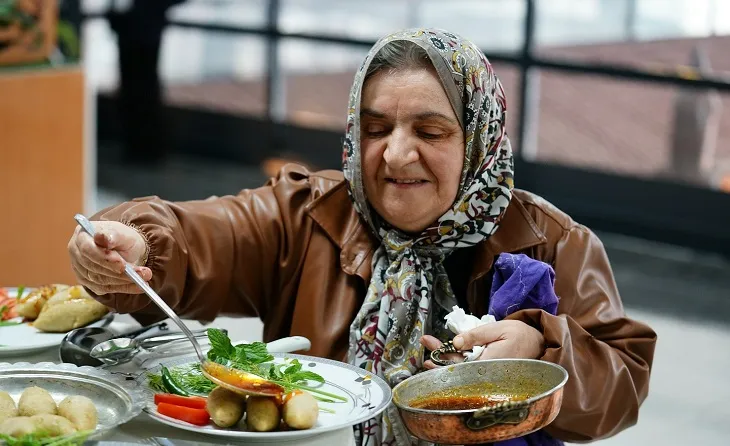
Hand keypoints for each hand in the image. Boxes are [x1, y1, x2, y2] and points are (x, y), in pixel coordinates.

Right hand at [67, 220, 151, 294]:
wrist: (125, 247)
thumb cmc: (122, 238)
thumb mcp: (122, 233)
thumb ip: (113, 235)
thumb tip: (102, 237)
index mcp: (81, 236)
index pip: (88, 249)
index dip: (105, 259)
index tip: (123, 265)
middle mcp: (76, 253)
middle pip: (94, 267)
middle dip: (119, 273)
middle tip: (143, 273)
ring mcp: (80, 270)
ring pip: (100, 281)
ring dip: (124, 281)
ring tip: (145, 277)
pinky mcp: (88, 282)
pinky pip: (104, 289)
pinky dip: (123, 288)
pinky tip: (138, 286)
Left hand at [420, 320, 544, 369]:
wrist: (541, 345)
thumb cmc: (522, 335)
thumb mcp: (499, 328)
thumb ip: (477, 335)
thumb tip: (456, 342)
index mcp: (490, 364)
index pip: (461, 368)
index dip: (442, 363)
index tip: (429, 357)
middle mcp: (487, 374)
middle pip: (458, 371)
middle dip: (440, 363)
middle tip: (425, 355)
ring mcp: (489, 374)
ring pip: (463, 371)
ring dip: (445, 364)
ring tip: (428, 359)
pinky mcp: (490, 371)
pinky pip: (470, 370)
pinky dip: (456, 365)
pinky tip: (445, 360)